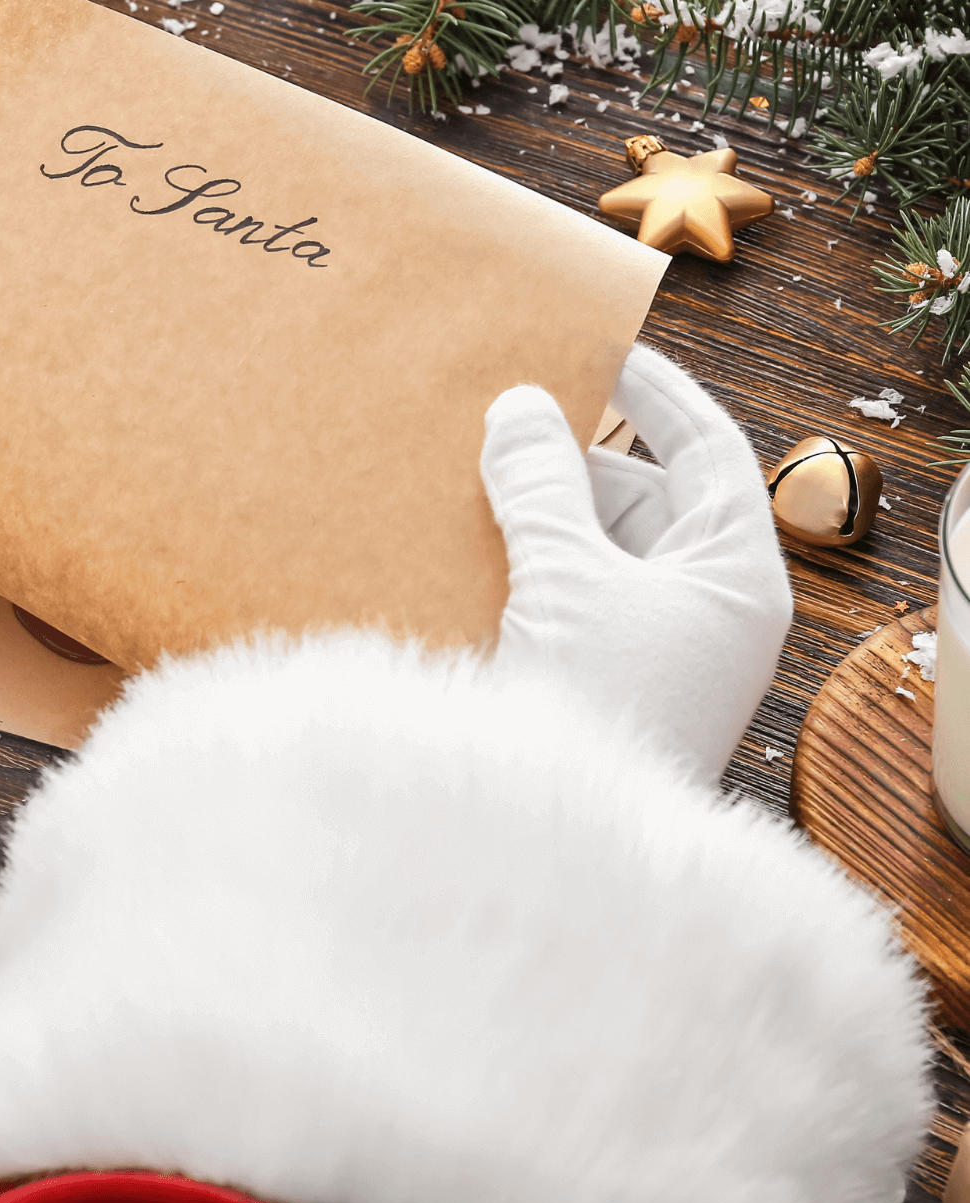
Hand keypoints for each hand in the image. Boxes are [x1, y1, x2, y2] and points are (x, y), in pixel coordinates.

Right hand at [481, 343, 792, 778]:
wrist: (557, 856)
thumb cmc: (596, 713)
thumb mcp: (568, 581)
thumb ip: (541, 485)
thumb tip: (518, 406)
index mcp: (735, 575)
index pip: (708, 450)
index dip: (654, 390)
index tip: (597, 347)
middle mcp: (702, 604)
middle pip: (641, 494)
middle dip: (572, 459)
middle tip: (500, 419)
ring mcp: (649, 643)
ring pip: (594, 543)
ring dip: (536, 512)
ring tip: (471, 483)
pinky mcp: (596, 673)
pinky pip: (563, 589)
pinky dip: (522, 561)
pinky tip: (467, 544)